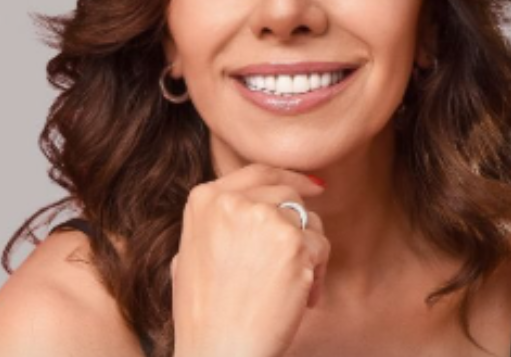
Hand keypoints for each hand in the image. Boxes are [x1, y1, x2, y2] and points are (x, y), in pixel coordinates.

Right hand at [171, 164, 329, 356]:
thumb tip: (241, 208)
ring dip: (309, 253)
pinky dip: (317, 273)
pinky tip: (301, 299)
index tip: (313, 186)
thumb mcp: (189, 255)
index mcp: (204, 199)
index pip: (257, 171)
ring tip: (294, 288)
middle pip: (288, 194)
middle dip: (300, 224)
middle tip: (301, 259)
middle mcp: (233, 201)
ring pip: (308, 220)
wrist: (219, 350)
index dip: (290, 175)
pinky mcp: (293, 242)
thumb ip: (215, 223)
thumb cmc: (204, 315)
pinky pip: (320, 246)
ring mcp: (265, 218)